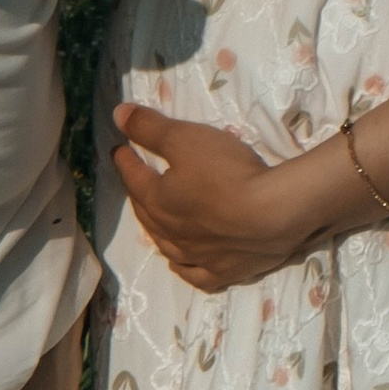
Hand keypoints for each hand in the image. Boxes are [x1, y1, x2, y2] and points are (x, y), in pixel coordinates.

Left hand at [112, 104, 311, 289]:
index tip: (118, 148)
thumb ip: (150, 127)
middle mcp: (171, 234)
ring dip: (156, 228)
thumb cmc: (226, 172)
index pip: (134, 178)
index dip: (125, 161)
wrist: (271, 215)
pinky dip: (183, 266)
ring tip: (153, 216)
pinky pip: (194, 274)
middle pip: (147, 212)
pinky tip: (180, 261)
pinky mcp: (222, 272)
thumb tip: (117, 115)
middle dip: (138, 192)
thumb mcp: (185, 137)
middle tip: (135, 178)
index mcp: (158, 201)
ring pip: (166, 245)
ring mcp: (196, 257)